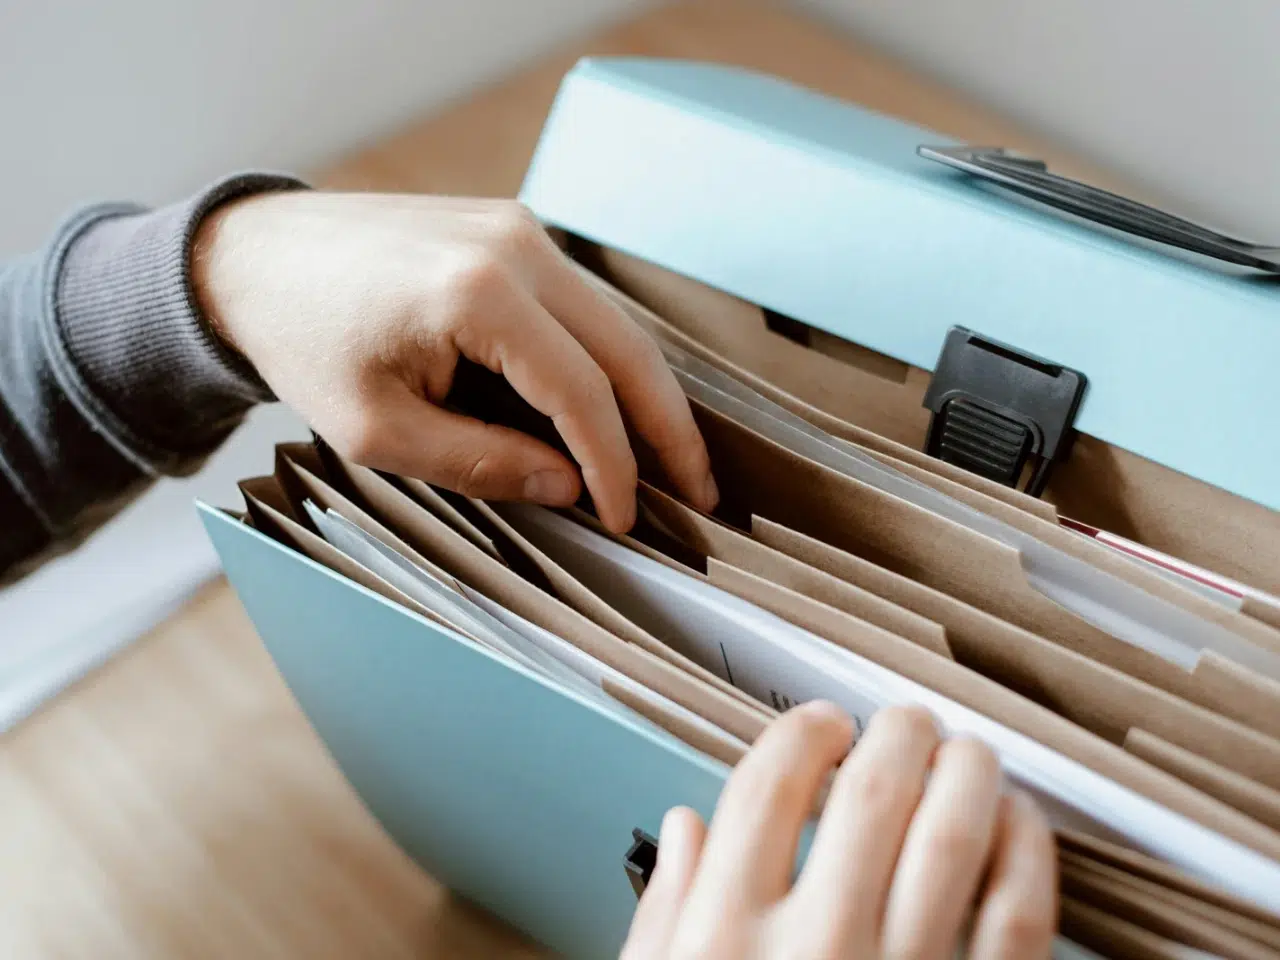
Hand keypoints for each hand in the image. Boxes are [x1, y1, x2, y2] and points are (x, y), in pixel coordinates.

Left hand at [192, 191, 718, 531]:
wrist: (253, 257)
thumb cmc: (303, 343)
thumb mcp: (379, 430)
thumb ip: (483, 461)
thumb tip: (570, 486)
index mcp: (478, 293)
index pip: (582, 393)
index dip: (614, 465)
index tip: (626, 517)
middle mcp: (515, 246)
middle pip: (628, 350)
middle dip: (670, 429)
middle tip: (702, 493)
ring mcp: (519, 229)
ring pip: (616, 324)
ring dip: (647, 395)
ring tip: (674, 460)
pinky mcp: (512, 232)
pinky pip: (582, 305)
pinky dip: (608, 361)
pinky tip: (619, 408)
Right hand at [623, 703, 1056, 959]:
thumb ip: (667, 912)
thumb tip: (685, 827)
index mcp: (726, 937)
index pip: (767, 785)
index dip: (801, 732)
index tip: (821, 725)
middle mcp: (816, 947)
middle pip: (871, 790)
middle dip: (895, 733)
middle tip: (904, 724)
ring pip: (955, 830)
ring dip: (967, 770)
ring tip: (965, 752)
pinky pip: (1019, 910)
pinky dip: (1027, 849)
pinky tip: (1016, 824)